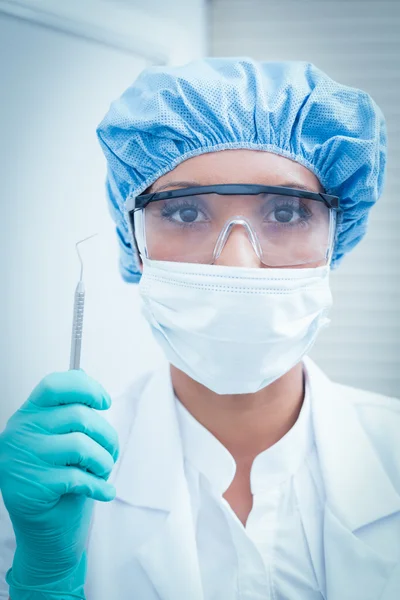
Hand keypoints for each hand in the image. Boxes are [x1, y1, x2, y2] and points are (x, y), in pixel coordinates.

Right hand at [0, 369, 118, 598]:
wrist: (44, 530)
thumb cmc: (57, 479)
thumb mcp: (59, 440)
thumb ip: (70, 414)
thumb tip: (91, 387)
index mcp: (28, 415)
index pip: (54, 385)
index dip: (86, 388)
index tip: (104, 402)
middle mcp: (21, 433)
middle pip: (78, 414)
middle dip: (106, 434)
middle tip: (111, 452)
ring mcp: (24, 459)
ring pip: (81, 444)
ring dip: (103, 459)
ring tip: (103, 471)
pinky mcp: (34, 486)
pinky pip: (79, 476)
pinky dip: (100, 485)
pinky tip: (104, 491)